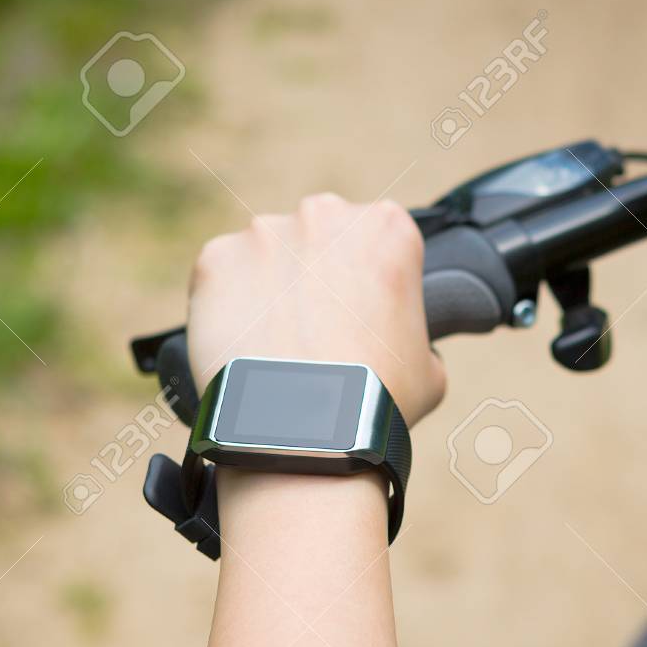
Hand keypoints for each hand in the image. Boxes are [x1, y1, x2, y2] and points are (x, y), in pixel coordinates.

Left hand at [186, 193, 446, 424]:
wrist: (305, 433)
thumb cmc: (374, 403)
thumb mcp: (431, 367)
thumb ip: (417, 336)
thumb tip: (408, 347)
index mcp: (387, 227)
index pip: (377, 241)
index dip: (367, 283)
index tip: (358, 316)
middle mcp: (324, 214)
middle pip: (319, 236)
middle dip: (316, 275)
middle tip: (313, 331)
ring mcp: (264, 233)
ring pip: (266, 255)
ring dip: (269, 289)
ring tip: (272, 346)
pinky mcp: (216, 260)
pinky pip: (221, 278)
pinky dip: (225, 306)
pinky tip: (241, 345)